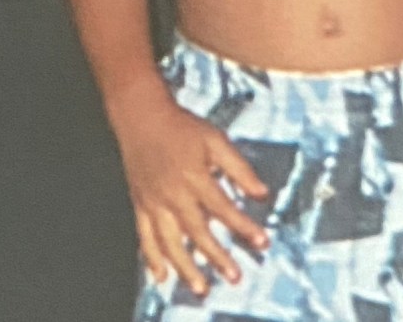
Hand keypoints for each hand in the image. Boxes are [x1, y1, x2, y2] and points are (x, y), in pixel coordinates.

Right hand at [116, 90, 268, 295]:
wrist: (140, 114)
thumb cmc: (180, 126)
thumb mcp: (215, 139)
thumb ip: (239, 168)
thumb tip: (262, 193)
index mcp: (194, 176)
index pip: (222, 207)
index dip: (243, 226)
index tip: (262, 242)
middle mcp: (173, 192)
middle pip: (196, 230)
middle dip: (216, 255)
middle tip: (235, 276)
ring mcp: (154, 200)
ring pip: (169, 240)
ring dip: (185, 266)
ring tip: (201, 287)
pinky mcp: (140, 203)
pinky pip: (144, 235)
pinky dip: (152, 257)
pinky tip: (160, 275)